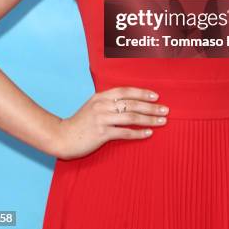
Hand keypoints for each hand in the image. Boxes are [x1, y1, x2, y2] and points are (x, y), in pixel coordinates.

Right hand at [54, 86, 169, 159]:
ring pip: (131, 117)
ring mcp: (102, 119)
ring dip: (149, 119)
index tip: (156, 96)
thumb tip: (129, 102)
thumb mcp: (93, 105)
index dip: (142, 93)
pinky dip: (138, 133)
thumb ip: (108, 102)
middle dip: (151, 107)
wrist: (63, 137)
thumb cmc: (80, 122)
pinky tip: (148, 133)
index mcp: (101, 96)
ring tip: (162, 121)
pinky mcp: (101, 134)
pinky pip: (124, 133)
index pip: (126, 91)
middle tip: (165, 110)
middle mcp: (102, 105)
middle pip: (132, 104)